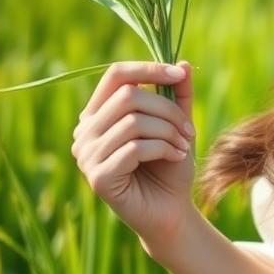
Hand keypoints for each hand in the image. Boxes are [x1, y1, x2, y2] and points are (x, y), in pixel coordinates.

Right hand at [71, 60, 197, 251]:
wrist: (170, 209)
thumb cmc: (169, 165)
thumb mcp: (178, 125)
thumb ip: (179, 95)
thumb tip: (185, 64)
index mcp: (99, 113)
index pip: (116, 75)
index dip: (149, 69)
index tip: (179, 75)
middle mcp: (85, 131)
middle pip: (129, 96)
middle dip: (169, 110)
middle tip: (189, 130)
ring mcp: (86, 155)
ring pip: (133, 121)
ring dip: (169, 131)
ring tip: (183, 146)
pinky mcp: (97, 177)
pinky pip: (135, 148)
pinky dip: (164, 149)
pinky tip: (175, 157)